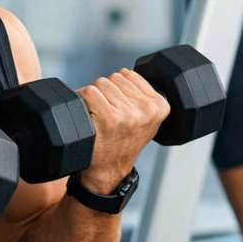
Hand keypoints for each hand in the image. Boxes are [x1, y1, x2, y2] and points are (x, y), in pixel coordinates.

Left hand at [77, 71, 169, 193]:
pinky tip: (88, 115)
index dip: (120, 88)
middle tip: (108, 112)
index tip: (120, 106)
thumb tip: (125, 71)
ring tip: (99, 115)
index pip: (131, 75)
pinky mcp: (108, 118)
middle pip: (115, 77)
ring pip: (101, 83)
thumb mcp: (146, 120)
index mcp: (160, 107)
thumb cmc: (124, 142)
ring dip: (95, 96)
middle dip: (108, 91)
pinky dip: (83, 100)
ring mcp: (128, 114)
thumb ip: (142, 94)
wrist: (109, 169)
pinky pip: (89, 92)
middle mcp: (147, 110)